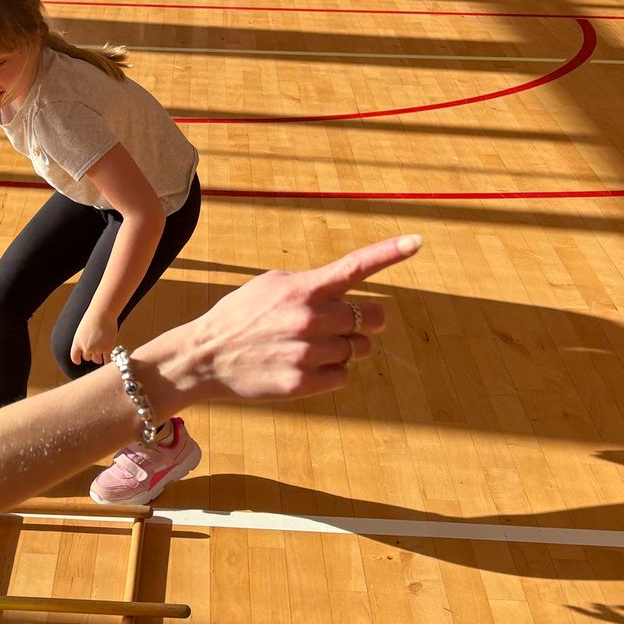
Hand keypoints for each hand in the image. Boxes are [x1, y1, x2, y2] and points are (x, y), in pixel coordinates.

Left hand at [70, 309, 120, 367]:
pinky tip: (109, 360)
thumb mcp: (82, 329)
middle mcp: (86, 347)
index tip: (79, 362)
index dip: (77, 360)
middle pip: (87, 358)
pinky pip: (106, 359)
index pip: (74, 356)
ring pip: (97, 360)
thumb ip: (82, 339)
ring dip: (99, 357)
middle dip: (91, 355)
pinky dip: (108, 360)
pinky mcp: (107, 348)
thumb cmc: (93, 317)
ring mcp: (97, 349)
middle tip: (96, 350)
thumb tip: (86, 347)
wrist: (102, 313)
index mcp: (77, 342)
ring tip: (103, 353)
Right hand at [139, 236, 421, 405]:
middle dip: (361, 323)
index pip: (355, 266)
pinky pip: (342, 376)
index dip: (389, 253)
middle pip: (368, 320)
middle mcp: (310, 318)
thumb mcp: (272, 286)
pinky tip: (303, 366)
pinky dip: (330, 372)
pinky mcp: (304, 383)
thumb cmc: (242, 316)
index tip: (417, 241)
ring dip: (343, 349)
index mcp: (304, 288)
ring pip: (356, 351)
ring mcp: (308, 352)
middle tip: (341, 325)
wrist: (206, 356)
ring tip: (310, 348)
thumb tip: (347, 295)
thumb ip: (312, 285)